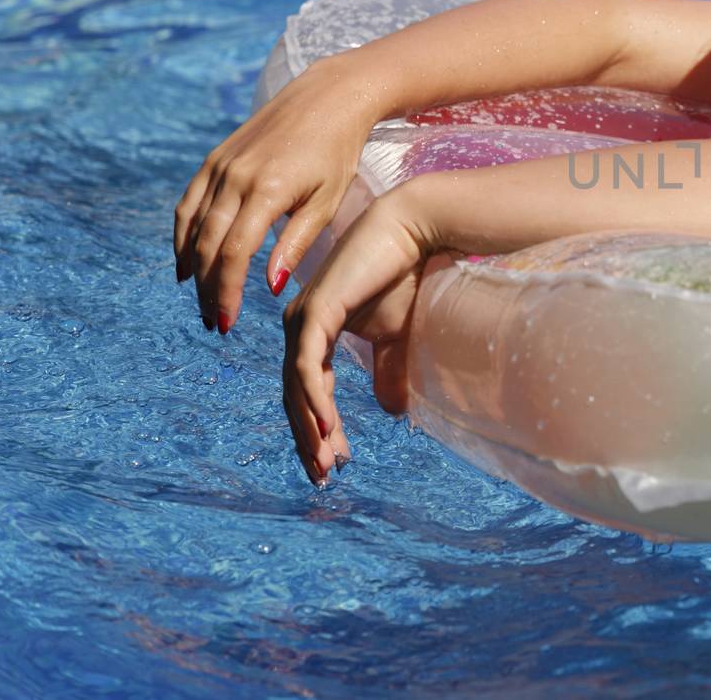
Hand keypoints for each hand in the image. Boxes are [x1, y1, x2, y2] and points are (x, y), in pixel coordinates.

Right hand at [174, 56, 384, 332]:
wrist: (327, 97)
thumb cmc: (337, 153)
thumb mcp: (327, 202)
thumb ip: (295, 244)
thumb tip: (269, 288)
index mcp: (267, 191)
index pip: (232, 254)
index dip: (225, 292)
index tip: (228, 322)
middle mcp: (235, 177)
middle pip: (206, 245)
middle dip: (207, 288)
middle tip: (215, 321)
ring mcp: (220, 165)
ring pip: (192, 226)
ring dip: (191, 267)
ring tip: (200, 300)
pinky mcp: (214, 158)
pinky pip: (189, 203)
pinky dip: (183, 235)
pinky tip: (187, 262)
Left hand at [281, 186, 431, 484]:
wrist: (415, 235)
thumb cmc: (405, 277)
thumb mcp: (397, 338)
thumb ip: (388, 370)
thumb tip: (393, 412)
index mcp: (314, 331)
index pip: (307, 389)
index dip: (317, 428)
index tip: (332, 462)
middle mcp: (300, 325)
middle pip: (295, 394)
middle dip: (308, 437)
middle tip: (322, 474)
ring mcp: (303, 317)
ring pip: (296, 384)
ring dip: (309, 426)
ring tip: (325, 460)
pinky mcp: (316, 310)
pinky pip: (308, 364)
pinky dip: (315, 397)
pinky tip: (326, 424)